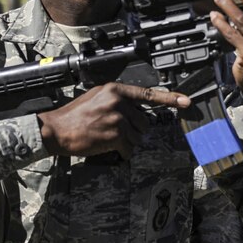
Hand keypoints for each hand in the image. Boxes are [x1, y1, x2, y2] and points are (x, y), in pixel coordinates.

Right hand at [37, 82, 189, 159]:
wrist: (57, 129)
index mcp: (115, 90)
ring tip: (107, 136)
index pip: (148, 94)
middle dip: (134, 130)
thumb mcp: (97, 97)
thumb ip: (117, 99)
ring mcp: (118, 119)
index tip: (186, 102)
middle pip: (144, 121)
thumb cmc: (75, 115)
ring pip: (138, 137)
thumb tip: (135, 109)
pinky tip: (106, 146)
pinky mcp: (115, 135)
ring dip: (126, 141)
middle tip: (114, 130)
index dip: (170, 98)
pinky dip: (121, 152)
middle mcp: (119, 102)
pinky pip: (128, 149)